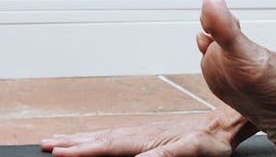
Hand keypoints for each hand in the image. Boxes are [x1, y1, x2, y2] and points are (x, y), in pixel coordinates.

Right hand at [40, 115, 238, 156]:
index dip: (82, 150)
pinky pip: (118, 137)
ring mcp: (145, 133)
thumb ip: (163, 155)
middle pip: (101, 139)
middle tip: (46, 144)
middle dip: (73, 143)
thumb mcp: (190, 150)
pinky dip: (100, 139)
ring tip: (61, 141)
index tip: (58, 151)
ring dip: (83, 139)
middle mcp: (143, 134)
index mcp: (147, 138)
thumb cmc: (211, 142)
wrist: (224, 127)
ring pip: (108, 136)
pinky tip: (96, 141)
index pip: (108, 146)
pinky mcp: (151, 135)